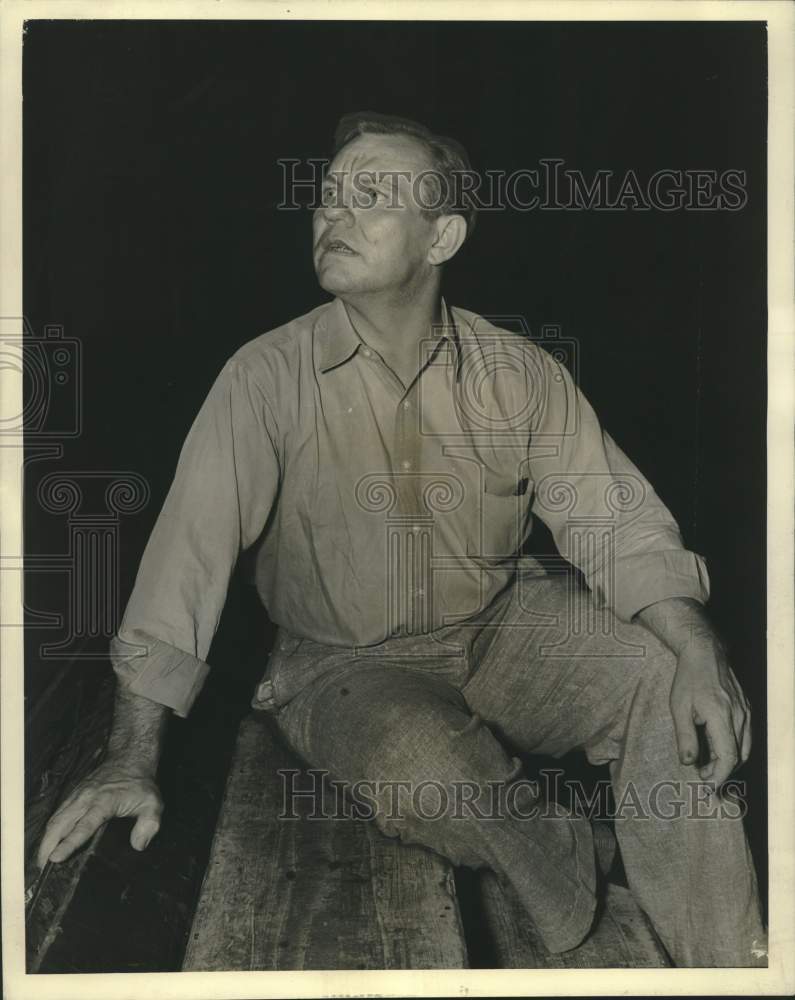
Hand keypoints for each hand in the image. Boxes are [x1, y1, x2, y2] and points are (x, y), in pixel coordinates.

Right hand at [36, 760, 162, 867]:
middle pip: (60, 825)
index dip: (68, 844)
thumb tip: (138, 845)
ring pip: (55, 820)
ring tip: (41, 861)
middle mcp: (86, 799)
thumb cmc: (140, 783)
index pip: (83, 827)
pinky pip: (58, 813)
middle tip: (41, 869)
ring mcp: (77, 796)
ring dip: (46, 840)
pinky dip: (50, 830)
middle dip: (47, 847)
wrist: (130, 758)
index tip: (55, 859)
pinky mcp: (74, 795)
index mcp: (104, 802)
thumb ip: (149, 825)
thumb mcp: (153, 803)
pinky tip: (48, 842)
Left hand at [668, 636, 751, 788]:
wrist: (705, 654)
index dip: (719, 776)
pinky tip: (717, 748)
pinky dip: (734, 748)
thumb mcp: (679, 708)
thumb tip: (689, 763)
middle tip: (702, 776)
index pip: (729, 756)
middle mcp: (739, 716)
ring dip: (729, 761)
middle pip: (739, 756)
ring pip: (745, 748)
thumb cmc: (689, 679)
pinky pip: (746, 737)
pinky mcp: (747, 710)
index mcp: (721, 716)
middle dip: (721, 771)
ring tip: (707, 764)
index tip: (707, 786)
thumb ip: (685, 737)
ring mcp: (746, 713)